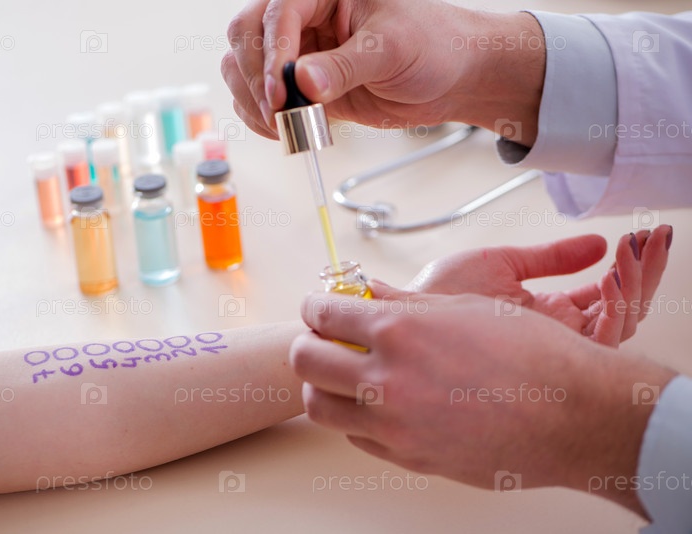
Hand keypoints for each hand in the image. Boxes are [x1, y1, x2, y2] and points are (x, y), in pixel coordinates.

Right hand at [221, 0, 544, 143]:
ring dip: (253, 100)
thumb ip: (345, 66)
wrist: (452, 78)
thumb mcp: (392, 49)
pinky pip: (258, 97)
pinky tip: (280, 130)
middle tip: (280, 114)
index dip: (273, 55)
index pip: (278, 14)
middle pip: (247, 37)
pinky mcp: (301, 86)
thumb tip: (302, 80)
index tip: (281, 93)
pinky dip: (260, 117)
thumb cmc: (434, 45)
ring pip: (243, 67)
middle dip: (257, 79)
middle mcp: (306, 18)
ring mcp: (300, 52)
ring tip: (283, 127)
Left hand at [290, 292, 676, 515]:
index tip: (319, 308)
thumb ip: (405, 303)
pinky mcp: (408, 457)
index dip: (315, 307)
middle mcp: (386, 380)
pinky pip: (356, 437)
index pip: (323, 315)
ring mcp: (393, 426)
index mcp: (398, 332)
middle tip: (324, 340)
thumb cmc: (531, 354)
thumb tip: (366, 293)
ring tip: (345, 376)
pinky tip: (378, 404)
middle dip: (309, 344)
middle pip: (307, 361)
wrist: (574, 415)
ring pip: (320, 407)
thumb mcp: (465, 309)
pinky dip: (356, 418)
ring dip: (323, 386)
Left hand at [387, 227, 672, 346]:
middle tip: (656, 237)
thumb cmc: (441, 296)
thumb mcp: (501, 264)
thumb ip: (551, 257)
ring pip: (617, 326)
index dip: (630, 268)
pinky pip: (597, 338)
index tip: (644, 236)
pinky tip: (612, 274)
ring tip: (636, 249)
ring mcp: (550, 349)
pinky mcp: (545, 356)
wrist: (403, 320)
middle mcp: (553, 337)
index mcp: (546, 316)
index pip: (604, 296)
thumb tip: (596, 241)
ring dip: (635, 283)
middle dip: (645, 273)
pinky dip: (613, 304)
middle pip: (621, 312)